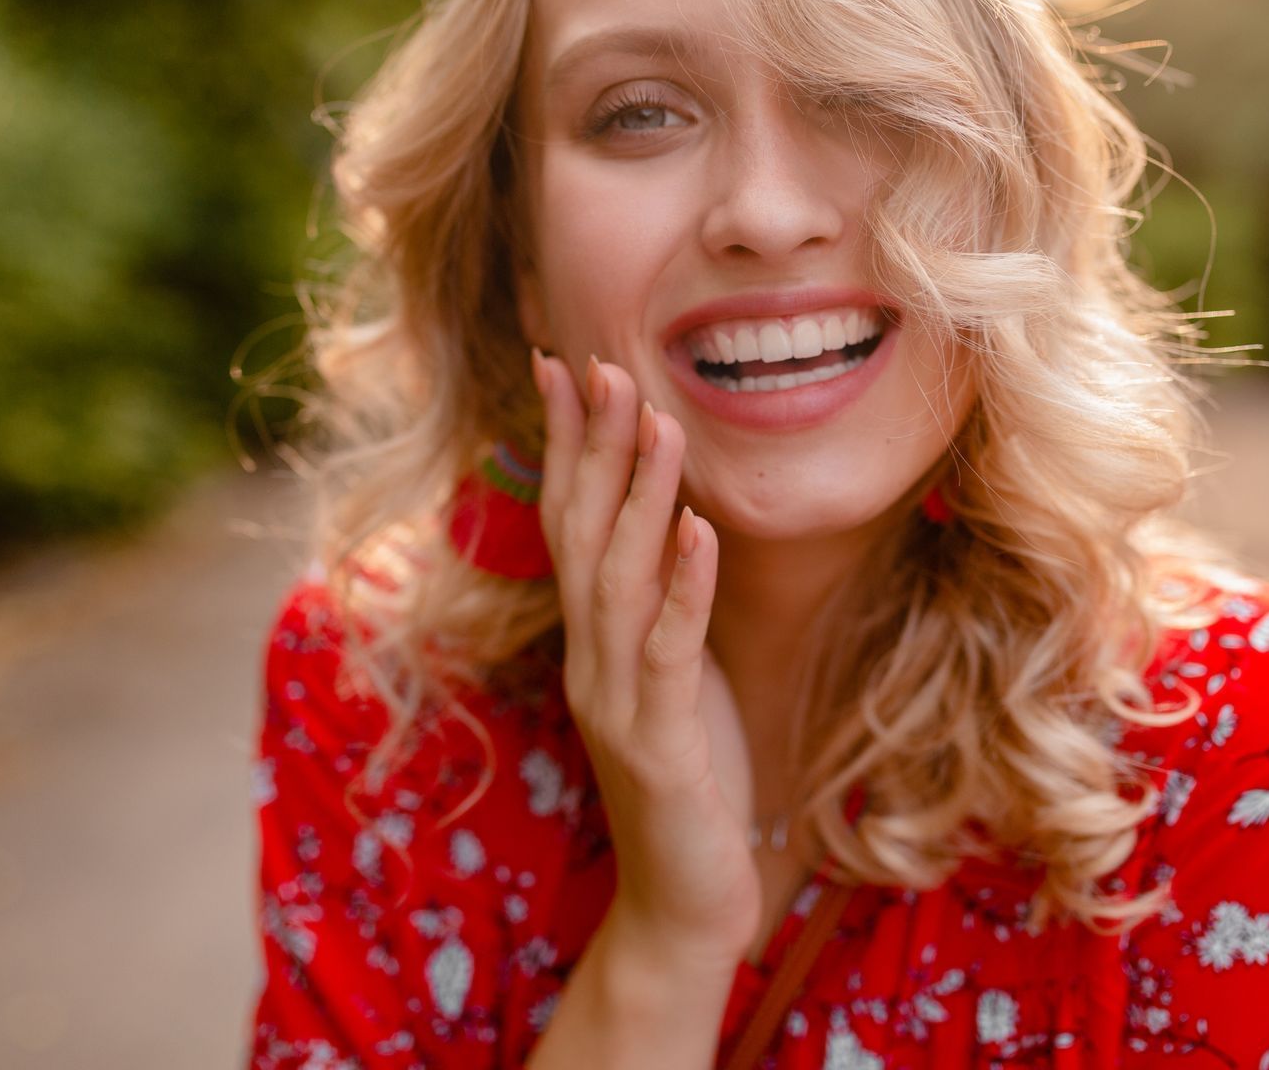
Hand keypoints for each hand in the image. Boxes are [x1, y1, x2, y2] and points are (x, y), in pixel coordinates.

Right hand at [530, 348, 760, 973]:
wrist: (683, 904)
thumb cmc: (690, 785)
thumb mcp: (672, 680)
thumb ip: (659, 606)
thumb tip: (672, 520)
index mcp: (591, 642)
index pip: (569, 523)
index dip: (567, 443)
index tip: (566, 363)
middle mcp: (589, 661)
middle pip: (583, 536)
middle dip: (595, 446)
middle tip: (605, 363)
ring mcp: (616, 704)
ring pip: (619, 581)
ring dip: (641, 498)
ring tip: (661, 422)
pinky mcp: (659, 745)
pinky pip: (668, 652)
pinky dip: (684, 588)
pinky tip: (702, 532)